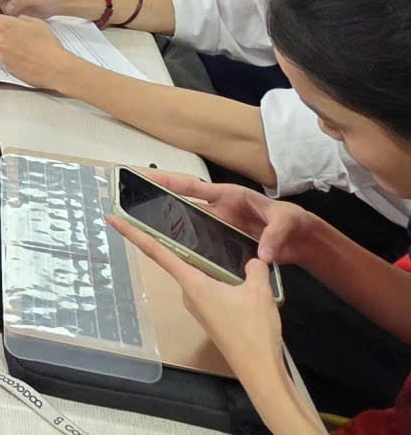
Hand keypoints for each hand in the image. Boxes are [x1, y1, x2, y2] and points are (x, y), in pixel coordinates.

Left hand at [0, 10, 75, 93]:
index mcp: (5, 26)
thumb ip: (20, 18)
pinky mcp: (6, 66)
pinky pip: (2, 56)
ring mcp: (1, 55)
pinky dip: (9, 54)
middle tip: (4, 28)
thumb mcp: (35, 22)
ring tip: (20, 43)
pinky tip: (22, 54)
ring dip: (2, 41)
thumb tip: (15, 19)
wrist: (53, 67)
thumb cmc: (47, 46)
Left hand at [108, 212, 290, 407]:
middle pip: (180, 259)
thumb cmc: (253, 330)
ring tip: (230, 247)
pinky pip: (209, 287)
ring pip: (198, 274)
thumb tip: (252, 259)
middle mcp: (189, 294)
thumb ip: (255, 266)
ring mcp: (198, 306)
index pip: (157, 252)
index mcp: (192, 283)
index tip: (112, 219)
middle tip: (188, 219)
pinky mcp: (210, 315)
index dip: (133, 233)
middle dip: (182, 242)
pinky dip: (219, 276)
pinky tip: (237, 274)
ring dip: (209, 262)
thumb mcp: (259, 291)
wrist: (259, 369)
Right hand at [125, 171, 321, 267]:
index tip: (148, 178)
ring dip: (169, 226)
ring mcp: (221, 227)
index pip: (195, 187)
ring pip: (189, 225)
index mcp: (230, 196)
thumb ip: (274, 236)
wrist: (302, 241)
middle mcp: (220, 210)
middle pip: (184, 204)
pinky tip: (172, 256)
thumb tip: (261, 254)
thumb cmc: (294, 222)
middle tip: (132, 201)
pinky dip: (187, 248)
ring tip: (142, 229)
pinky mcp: (225, 244)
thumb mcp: (287, 223)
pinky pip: (201, 244)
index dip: (171, 182)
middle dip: (159, 201)